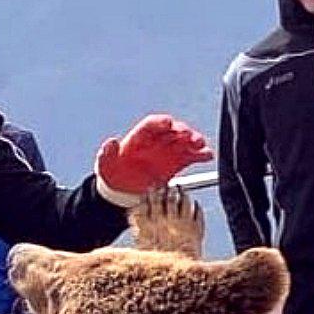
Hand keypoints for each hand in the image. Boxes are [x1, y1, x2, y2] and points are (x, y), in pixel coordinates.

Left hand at [96, 114, 213, 193]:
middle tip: (188, 135)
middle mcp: (157, 140)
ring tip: (200, 144)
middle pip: (172, 130)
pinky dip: (201, 155)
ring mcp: (169, 150)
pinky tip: (207, 156)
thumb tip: (111, 142)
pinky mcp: (179, 162)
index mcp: (139, 137)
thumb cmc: (114, 174)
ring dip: (194, 140)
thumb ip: (107, 154)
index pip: (152, 124)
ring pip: (185, 140)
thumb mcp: (106, 165)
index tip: (168, 122)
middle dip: (181, 130)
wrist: (123, 191)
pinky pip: (193, 156)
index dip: (160, 122)